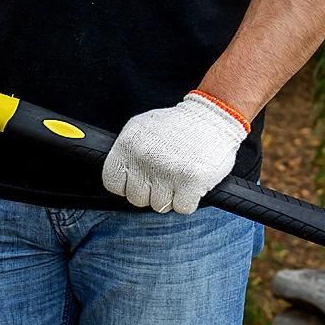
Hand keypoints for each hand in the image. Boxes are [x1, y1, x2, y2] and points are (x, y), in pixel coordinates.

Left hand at [102, 91, 249, 213]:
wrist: (213, 115)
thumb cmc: (175, 126)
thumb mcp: (140, 129)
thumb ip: (124, 152)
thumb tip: (111, 173)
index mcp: (127, 145)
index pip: (112, 183)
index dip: (125, 186)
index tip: (137, 180)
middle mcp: (144, 158)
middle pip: (136, 199)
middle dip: (150, 192)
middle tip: (163, 175)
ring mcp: (167, 171)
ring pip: (159, 206)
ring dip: (171, 196)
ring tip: (178, 175)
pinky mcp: (191, 181)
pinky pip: (182, 208)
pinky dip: (189, 200)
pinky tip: (191, 181)